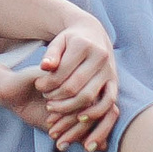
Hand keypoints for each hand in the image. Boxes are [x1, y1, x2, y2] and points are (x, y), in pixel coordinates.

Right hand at [0, 67, 111, 151]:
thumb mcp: (61, 127)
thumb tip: (104, 147)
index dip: (97, 134)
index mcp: (91, 96)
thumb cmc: (38, 109)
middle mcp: (86, 83)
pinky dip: (58, 106)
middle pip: (95, 109)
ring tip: (52, 129)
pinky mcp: (60, 68)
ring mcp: (73, 74)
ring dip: (66, 119)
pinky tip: (49, 111)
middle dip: (77, 130)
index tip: (84, 148)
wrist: (15, 92)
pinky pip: (66, 89)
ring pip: (82, 100)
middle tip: (61, 140)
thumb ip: (82, 134)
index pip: (106, 115)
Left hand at [35, 18, 117, 150]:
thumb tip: (44, 67)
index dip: (46, 83)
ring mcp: (109, 70)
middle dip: (56, 97)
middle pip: (73, 86)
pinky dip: (94, 112)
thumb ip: (51, 54)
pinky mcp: (115, 81)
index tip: (38, 86)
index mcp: (83, 45)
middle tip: (46, 99)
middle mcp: (100, 57)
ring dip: (68, 107)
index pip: (61, 71)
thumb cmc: (71, 40)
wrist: (94, 34)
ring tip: (54, 108)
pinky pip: (108, 101)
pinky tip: (79, 117)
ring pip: (88, 96)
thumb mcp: (59, 42)